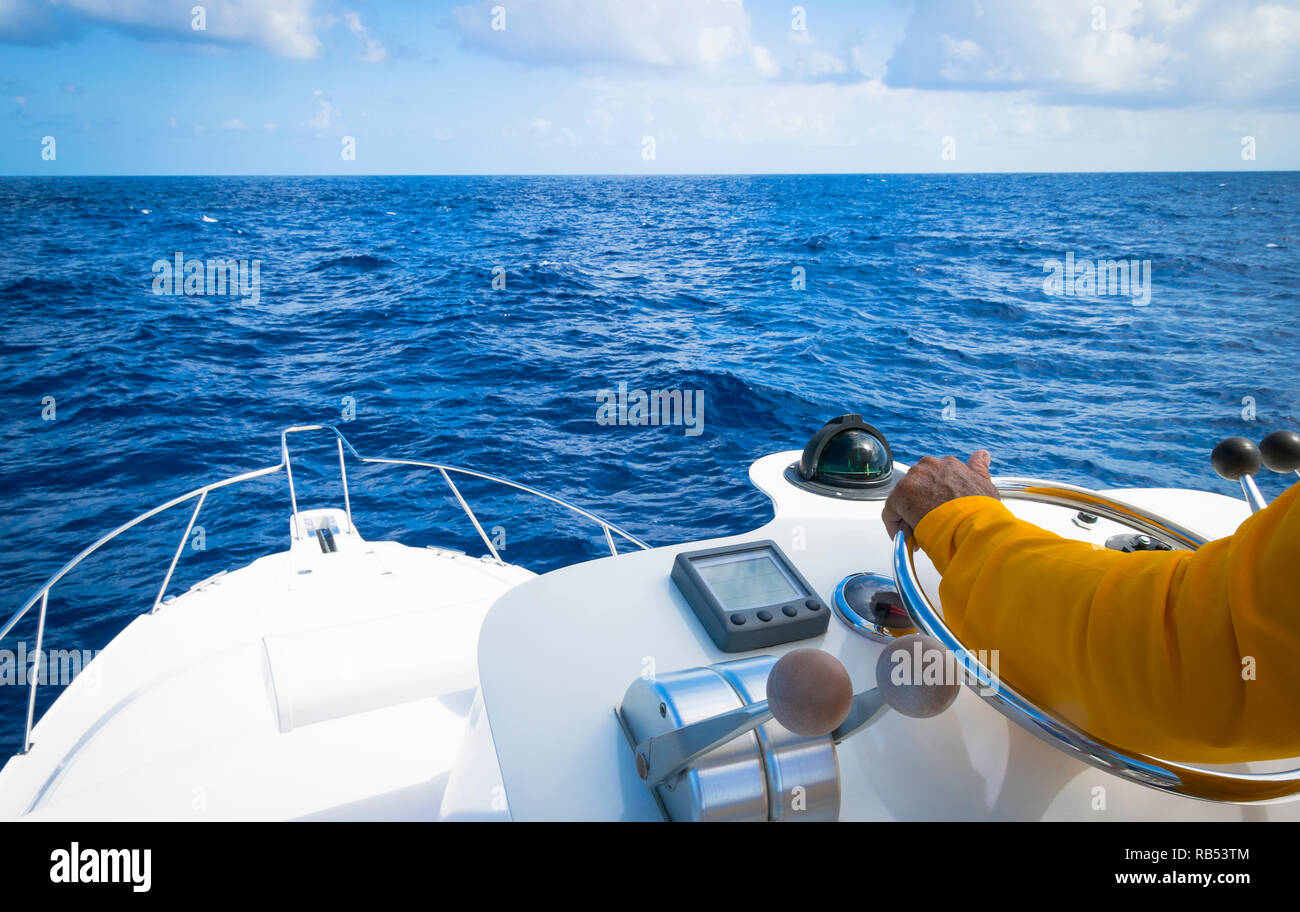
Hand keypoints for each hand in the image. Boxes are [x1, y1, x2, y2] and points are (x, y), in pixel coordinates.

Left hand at [882, 450, 997, 540]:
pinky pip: (891, 512)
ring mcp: (914, 477)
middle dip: (921, 508)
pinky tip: (909, 540)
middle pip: (917, 489)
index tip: (939, 517)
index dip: (934, 501)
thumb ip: (979, 469)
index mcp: (948, 464)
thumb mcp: (985, 485)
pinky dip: (896, 527)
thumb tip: (982, 454)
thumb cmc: (981, 511)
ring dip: (910, 518)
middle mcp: (930, 465)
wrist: (971, 526)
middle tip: (928, 528)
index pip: (933, 479)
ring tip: (921, 537)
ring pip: (904, 500)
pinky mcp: (900, 493)